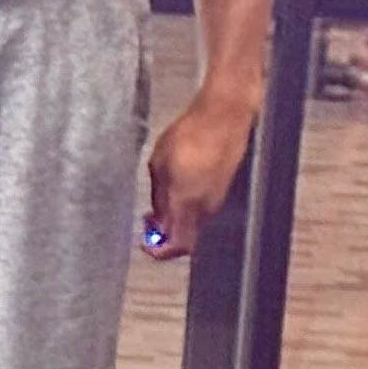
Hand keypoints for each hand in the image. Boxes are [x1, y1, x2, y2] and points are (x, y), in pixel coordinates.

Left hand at [144, 98, 254, 258]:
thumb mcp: (159, 164)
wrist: (223, 117)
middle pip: (186, 238)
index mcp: (187, 203)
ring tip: (157, 204)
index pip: (178, 246)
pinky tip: (174, 192)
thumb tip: (157, 219)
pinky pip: (201, 210)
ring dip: (175, 221)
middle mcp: (206, 208)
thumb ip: (159, 196)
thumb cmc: (188, 135)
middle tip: (147, 221)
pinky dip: (186, 210)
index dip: (160, 251)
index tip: (144, 243)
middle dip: (164, 236)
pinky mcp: (223, 189)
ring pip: (193, 224)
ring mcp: (217, 199)